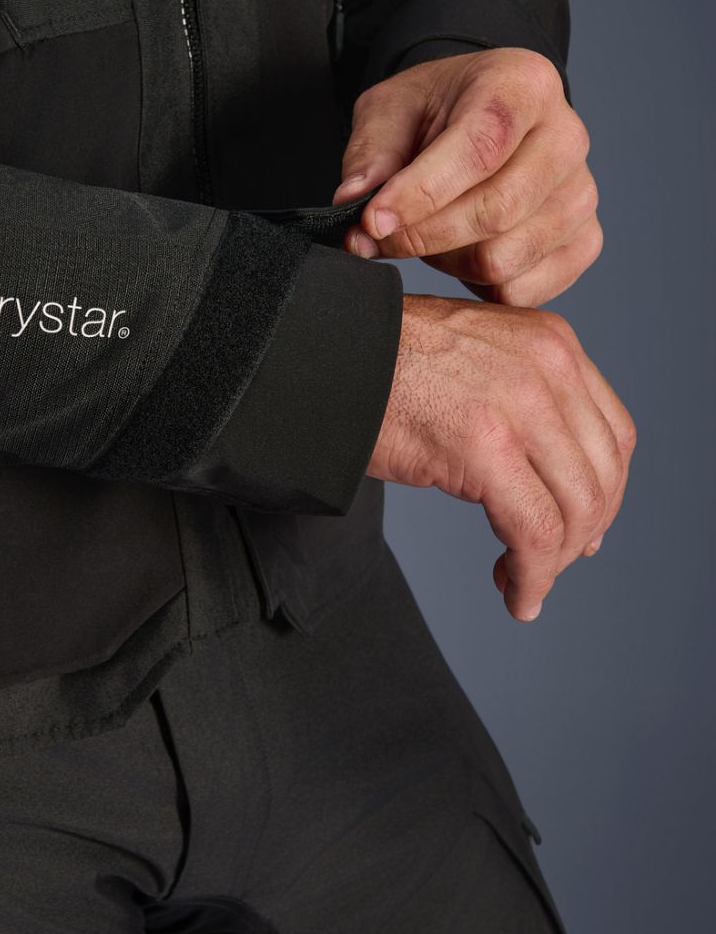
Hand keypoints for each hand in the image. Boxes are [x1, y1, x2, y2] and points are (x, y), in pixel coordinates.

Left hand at [333, 48, 600, 306]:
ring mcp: (581, 193)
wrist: (480, 118)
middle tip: (378, 236)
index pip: (480, 147)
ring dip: (448, 261)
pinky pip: (524, 291)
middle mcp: (567, 137)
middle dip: (424, 235)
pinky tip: (459, 253)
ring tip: (427, 233)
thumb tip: (354, 203)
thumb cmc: (436, 111)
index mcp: (523, 85)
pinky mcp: (584, 240)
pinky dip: (477, 285)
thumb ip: (371, 154)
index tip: (371, 220)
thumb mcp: (390, 110)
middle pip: (497, 210)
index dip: (421, 192)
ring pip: (506, 258)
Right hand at [367, 294, 635, 621]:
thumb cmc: (379, 362)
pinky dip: (533, 575)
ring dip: (555, 562)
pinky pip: (534, 531)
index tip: (582, 529)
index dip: (605, 492)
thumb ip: (524, 395)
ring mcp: (519, 405)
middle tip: (549, 565)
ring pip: (576, 509)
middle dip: (583, 533)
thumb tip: (560, 477)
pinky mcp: (485, 447)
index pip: (612, 433)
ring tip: (522, 583)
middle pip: (603, 474)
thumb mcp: (476, 356)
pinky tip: (514, 592)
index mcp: (549, 341)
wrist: (321, 355)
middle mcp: (547, 366)